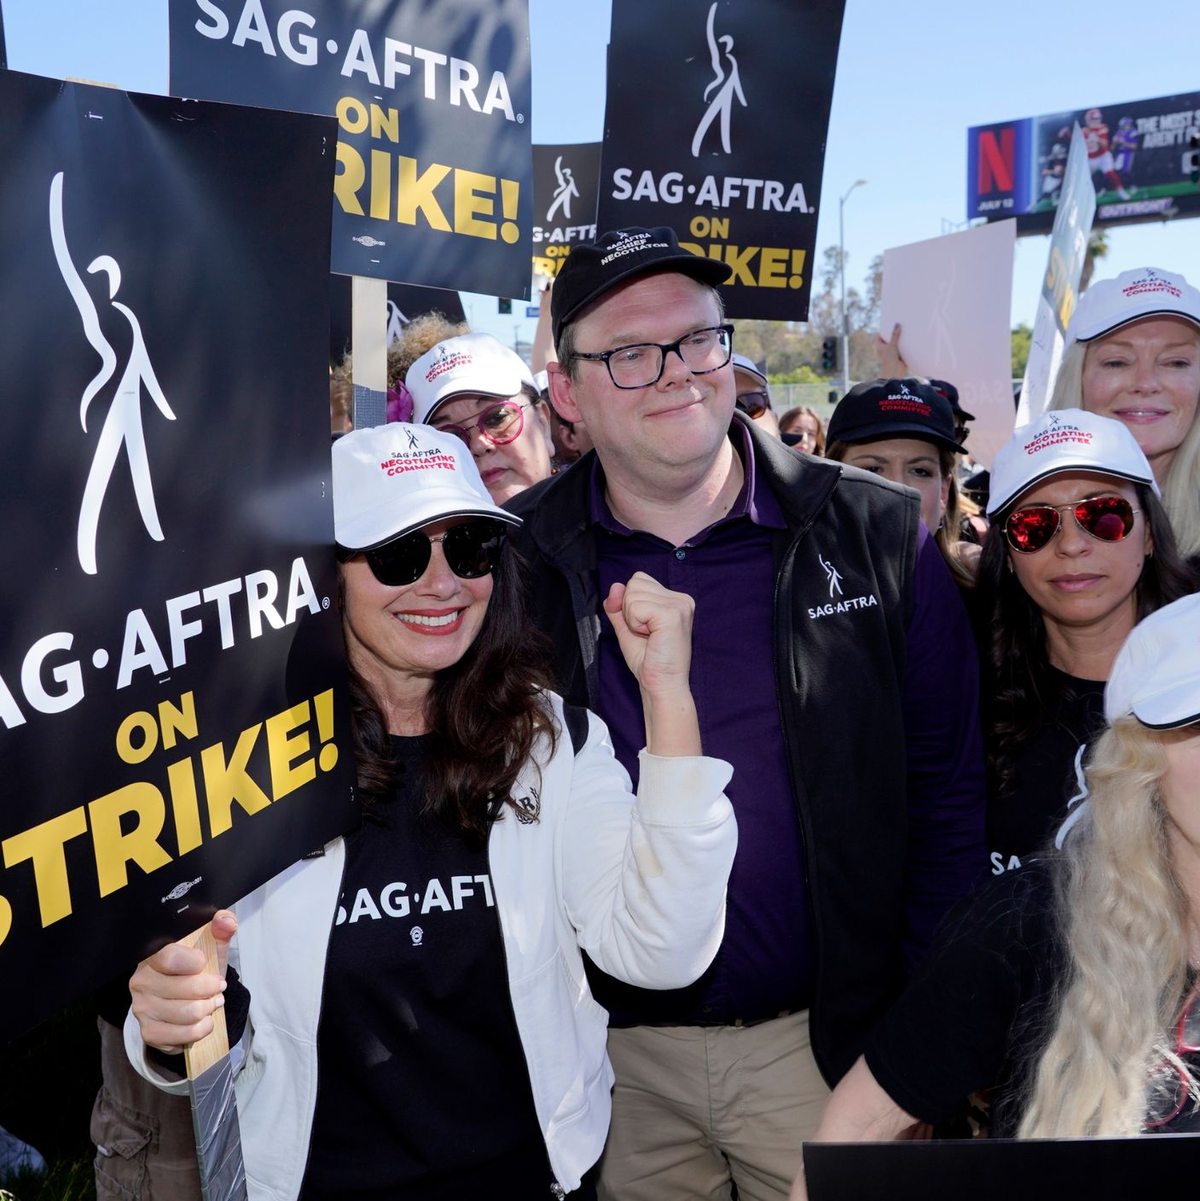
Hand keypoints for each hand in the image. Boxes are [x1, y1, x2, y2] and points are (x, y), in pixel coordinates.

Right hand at [130, 911, 236, 1053]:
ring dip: (209, 1009)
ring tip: (212, 1003)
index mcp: (153, 955)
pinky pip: (183, 1035)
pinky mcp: (148, 1032)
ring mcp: (142, 1008)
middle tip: (217, 987)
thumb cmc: (198, 968)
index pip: (169, 957)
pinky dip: (201, 1029)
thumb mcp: (211, 944)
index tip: (205, 963)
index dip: (195, 963)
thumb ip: (221, 927)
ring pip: (188, 1013)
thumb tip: (226, 921)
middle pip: (185, 989)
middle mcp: (141, 981)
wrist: (187, 997)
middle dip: (211, 989)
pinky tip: (203, 1021)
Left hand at [604, 574, 699, 756]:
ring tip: (649, 636)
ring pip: (633, 593)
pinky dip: (634, 623)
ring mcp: (679, 605)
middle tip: (646, 633)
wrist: (661, 685)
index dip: (630, 602)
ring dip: (632, 618)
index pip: (639, 579)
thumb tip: (615, 586)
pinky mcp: (672, 614)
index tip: (644, 627)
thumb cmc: (649, 661)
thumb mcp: (627, 627)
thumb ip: (618, 606)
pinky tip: (650, 637)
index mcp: (675, 599)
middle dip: (630, 610)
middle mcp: (681, 599)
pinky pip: (635, 606)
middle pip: (635, 582)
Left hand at [875, 323, 908, 376]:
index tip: (888, 325)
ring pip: (894, 344)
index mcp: (879, 346)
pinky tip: (909, 340)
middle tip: (898, 326)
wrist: (895, 372)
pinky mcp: (898, 356)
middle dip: (892, 334)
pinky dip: (903, 345)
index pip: (879, 337)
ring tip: (905, 331)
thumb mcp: (892, 345)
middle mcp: (884, 349)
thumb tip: (897, 324)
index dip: (882, 332)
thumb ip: (895, 335)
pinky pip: (900, 348)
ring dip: (899, 340)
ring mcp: (891, 353)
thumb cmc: (890, 359)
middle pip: (887, 340)